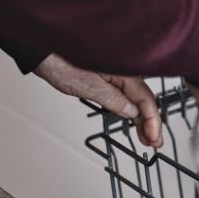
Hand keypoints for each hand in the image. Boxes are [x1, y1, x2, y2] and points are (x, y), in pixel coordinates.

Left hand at [33, 54, 162, 147]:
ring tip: (146, 138)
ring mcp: (117, 76)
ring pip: (135, 100)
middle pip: (144, 101)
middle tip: (154, 143)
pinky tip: (132, 121)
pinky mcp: (108, 80)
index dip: (152, 121)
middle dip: (150, 123)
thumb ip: (113, 100)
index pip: (145, 99)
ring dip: (141, 120)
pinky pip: (125, 96)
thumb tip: (131, 112)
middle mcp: (124, 73)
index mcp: (124, 72)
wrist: (44, 54)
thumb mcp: (88, 86)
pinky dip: (129, 111)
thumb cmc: (61, 63)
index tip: (153, 138)